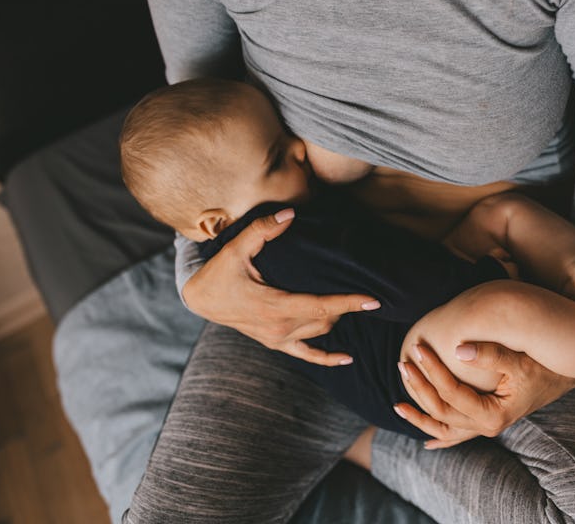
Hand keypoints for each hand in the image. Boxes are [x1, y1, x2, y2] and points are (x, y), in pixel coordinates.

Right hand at [183, 210, 380, 364]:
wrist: (202, 300)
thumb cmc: (220, 273)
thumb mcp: (236, 249)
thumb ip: (262, 230)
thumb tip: (289, 215)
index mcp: (274, 306)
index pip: (320, 307)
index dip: (348, 303)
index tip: (373, 300)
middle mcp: (279, 328)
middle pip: (326, 320)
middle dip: (347, 307)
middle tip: (366, 288)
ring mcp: (278, 338)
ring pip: (320, 332)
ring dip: (338, 319)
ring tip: (354, 303)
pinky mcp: (276, 343)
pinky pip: (306, 355)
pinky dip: (327, 358)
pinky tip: (347, 358)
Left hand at [395, 342, 574, 448]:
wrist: (565, 376)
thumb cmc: (544, 366)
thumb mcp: (519, 360)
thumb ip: (490, 354)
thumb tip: (457, 348)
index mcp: (493, 415)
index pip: (450, 393)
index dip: (431, 370)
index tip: (418, 348)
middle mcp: (487, 426)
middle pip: (441, 411)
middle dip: (419, 388)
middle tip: (402, 363)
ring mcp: (486, 427)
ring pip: (446, 428)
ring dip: (421, 417)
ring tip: (398, 405)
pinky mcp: (487, 421)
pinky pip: (460, 434)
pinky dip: (441, 436)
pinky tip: (428, 441)